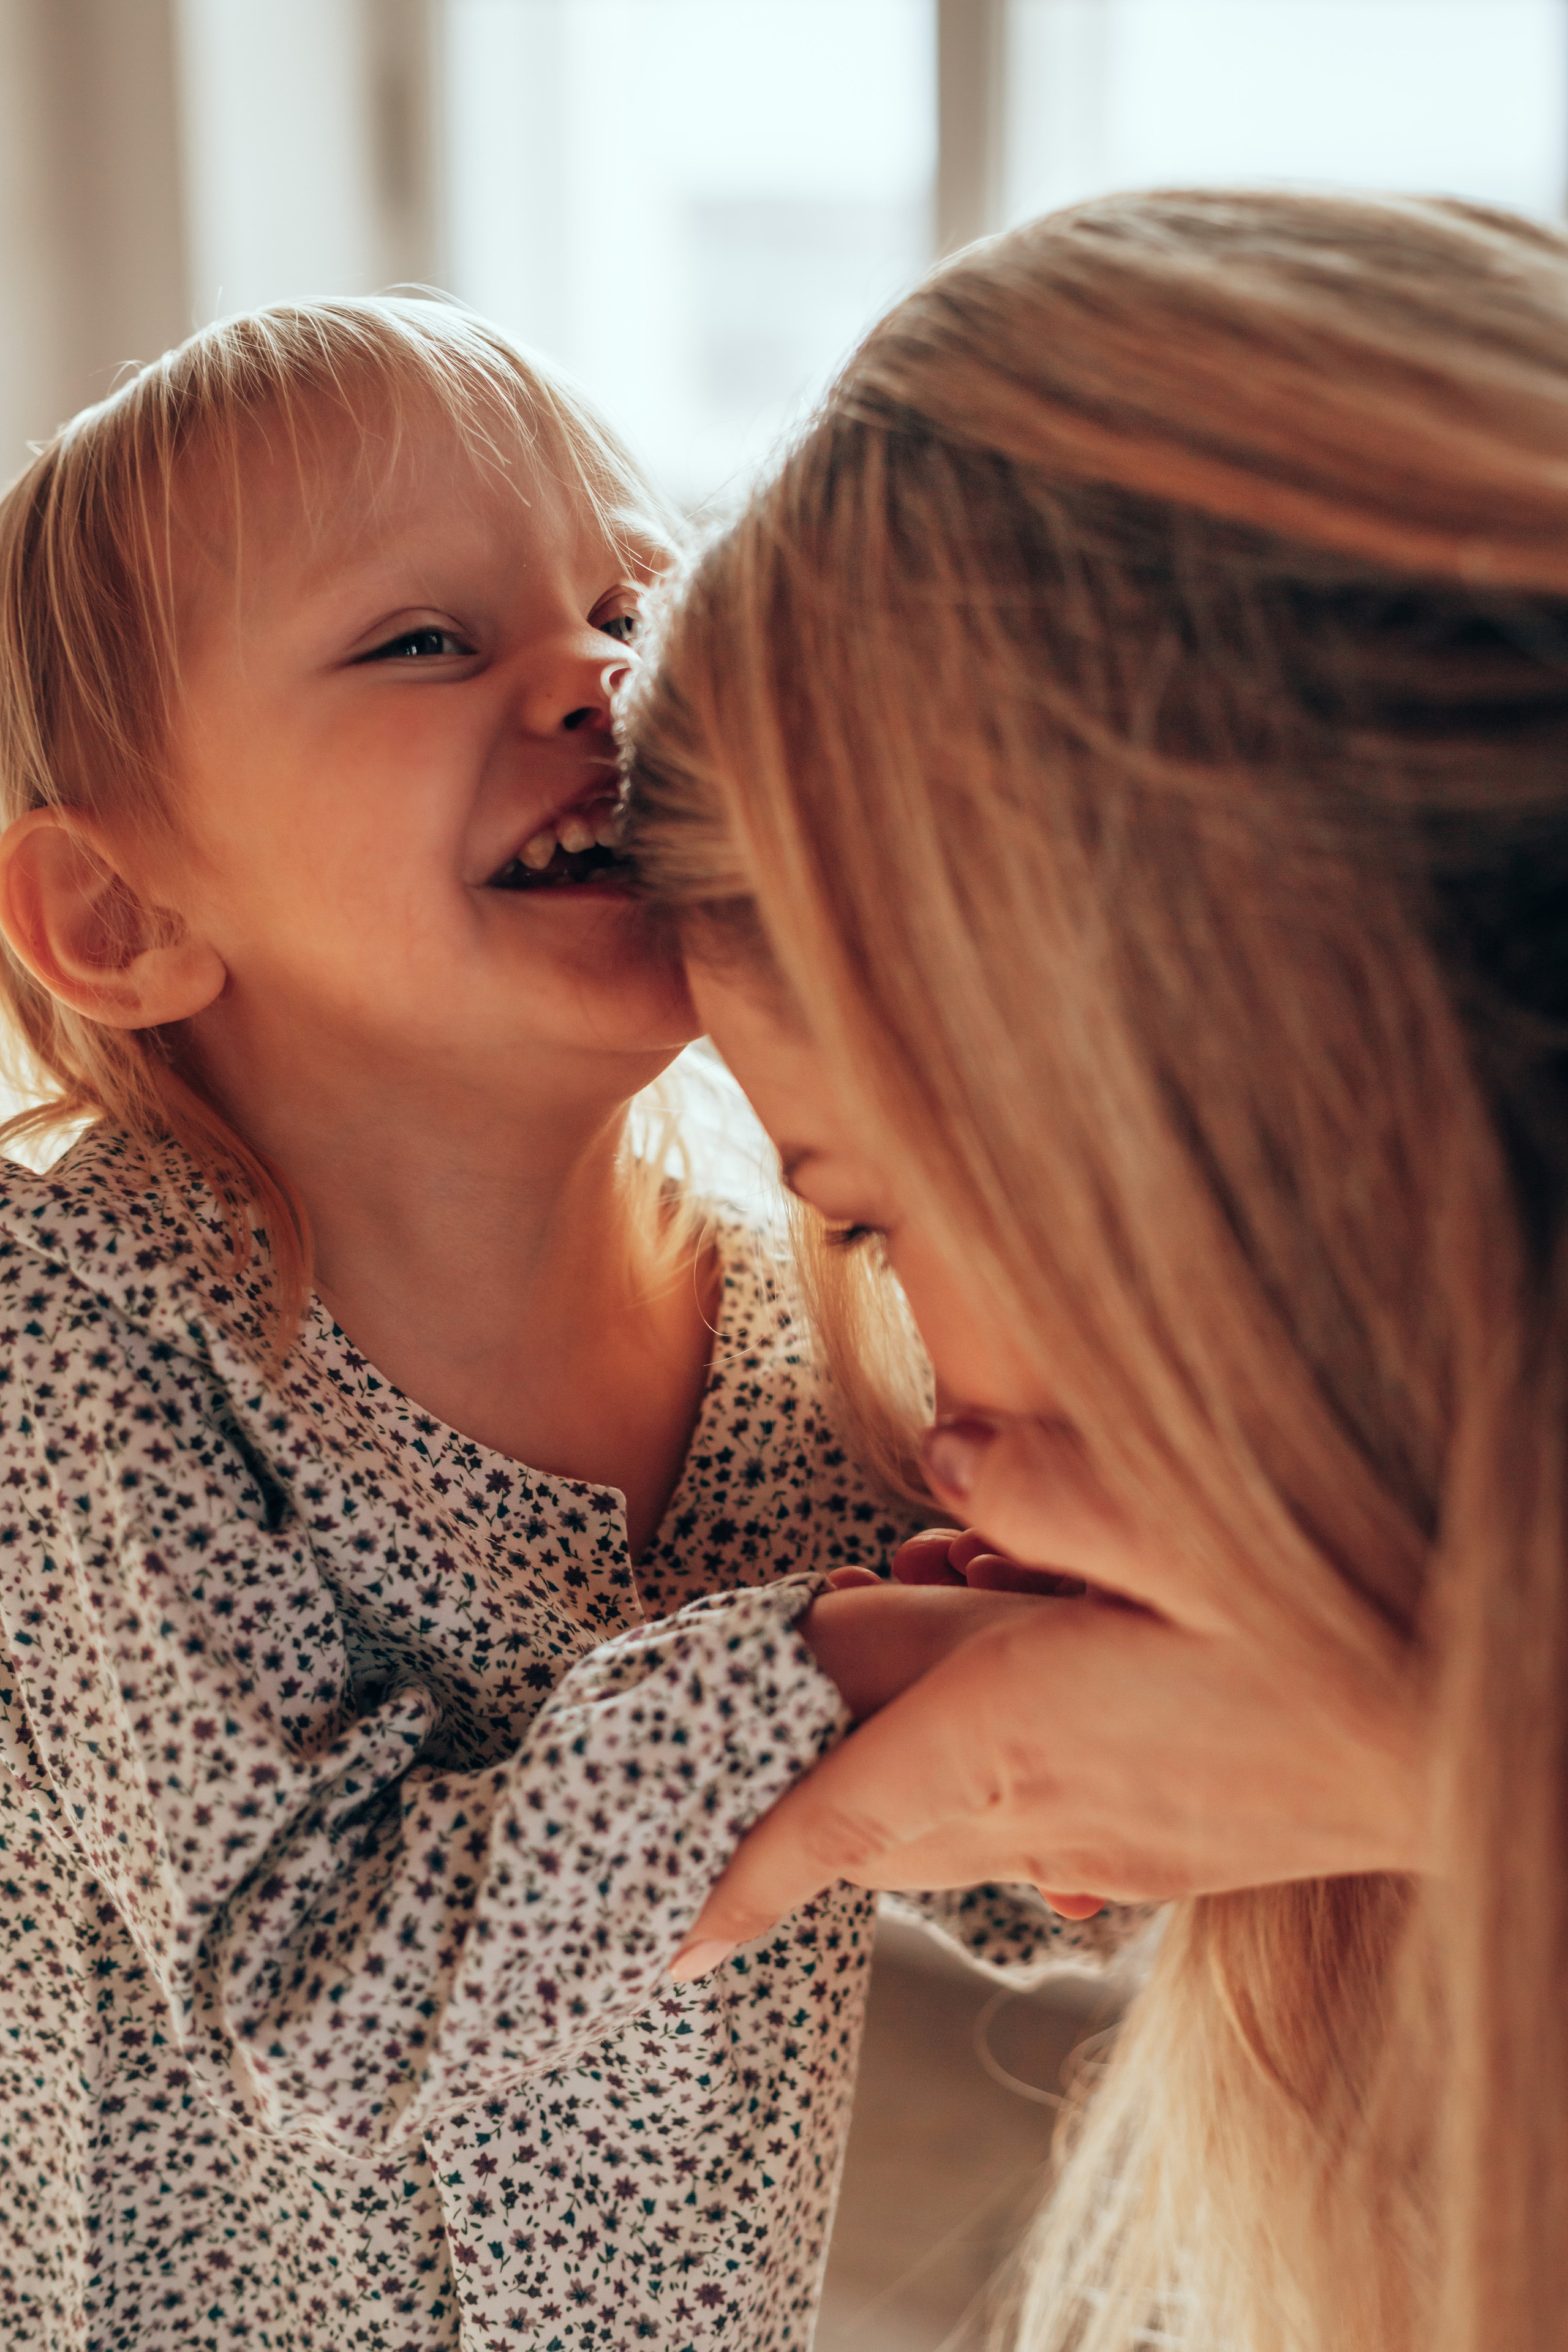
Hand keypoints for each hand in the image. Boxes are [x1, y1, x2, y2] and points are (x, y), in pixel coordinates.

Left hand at [669, 1415, 1427, 1982]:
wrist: (1468, 1749)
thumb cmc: (1333, 1636)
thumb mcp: (1186, 1526)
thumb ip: (1046, 1486)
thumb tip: (949, 1453)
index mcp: (1010, 1732)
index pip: (830, 1818)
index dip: (736, 1875)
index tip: (665, 1935)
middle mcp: (1036, 1811)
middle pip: (865, 1823)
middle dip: (802, 1774)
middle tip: (800, 1662)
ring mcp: (1100, 1847)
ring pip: (938, 1833)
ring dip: (891, 1767)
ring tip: (926, 1639)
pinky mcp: (1157, 1856)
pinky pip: (1021, 1831)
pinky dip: (981, 1774)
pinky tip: (1036, 1682)